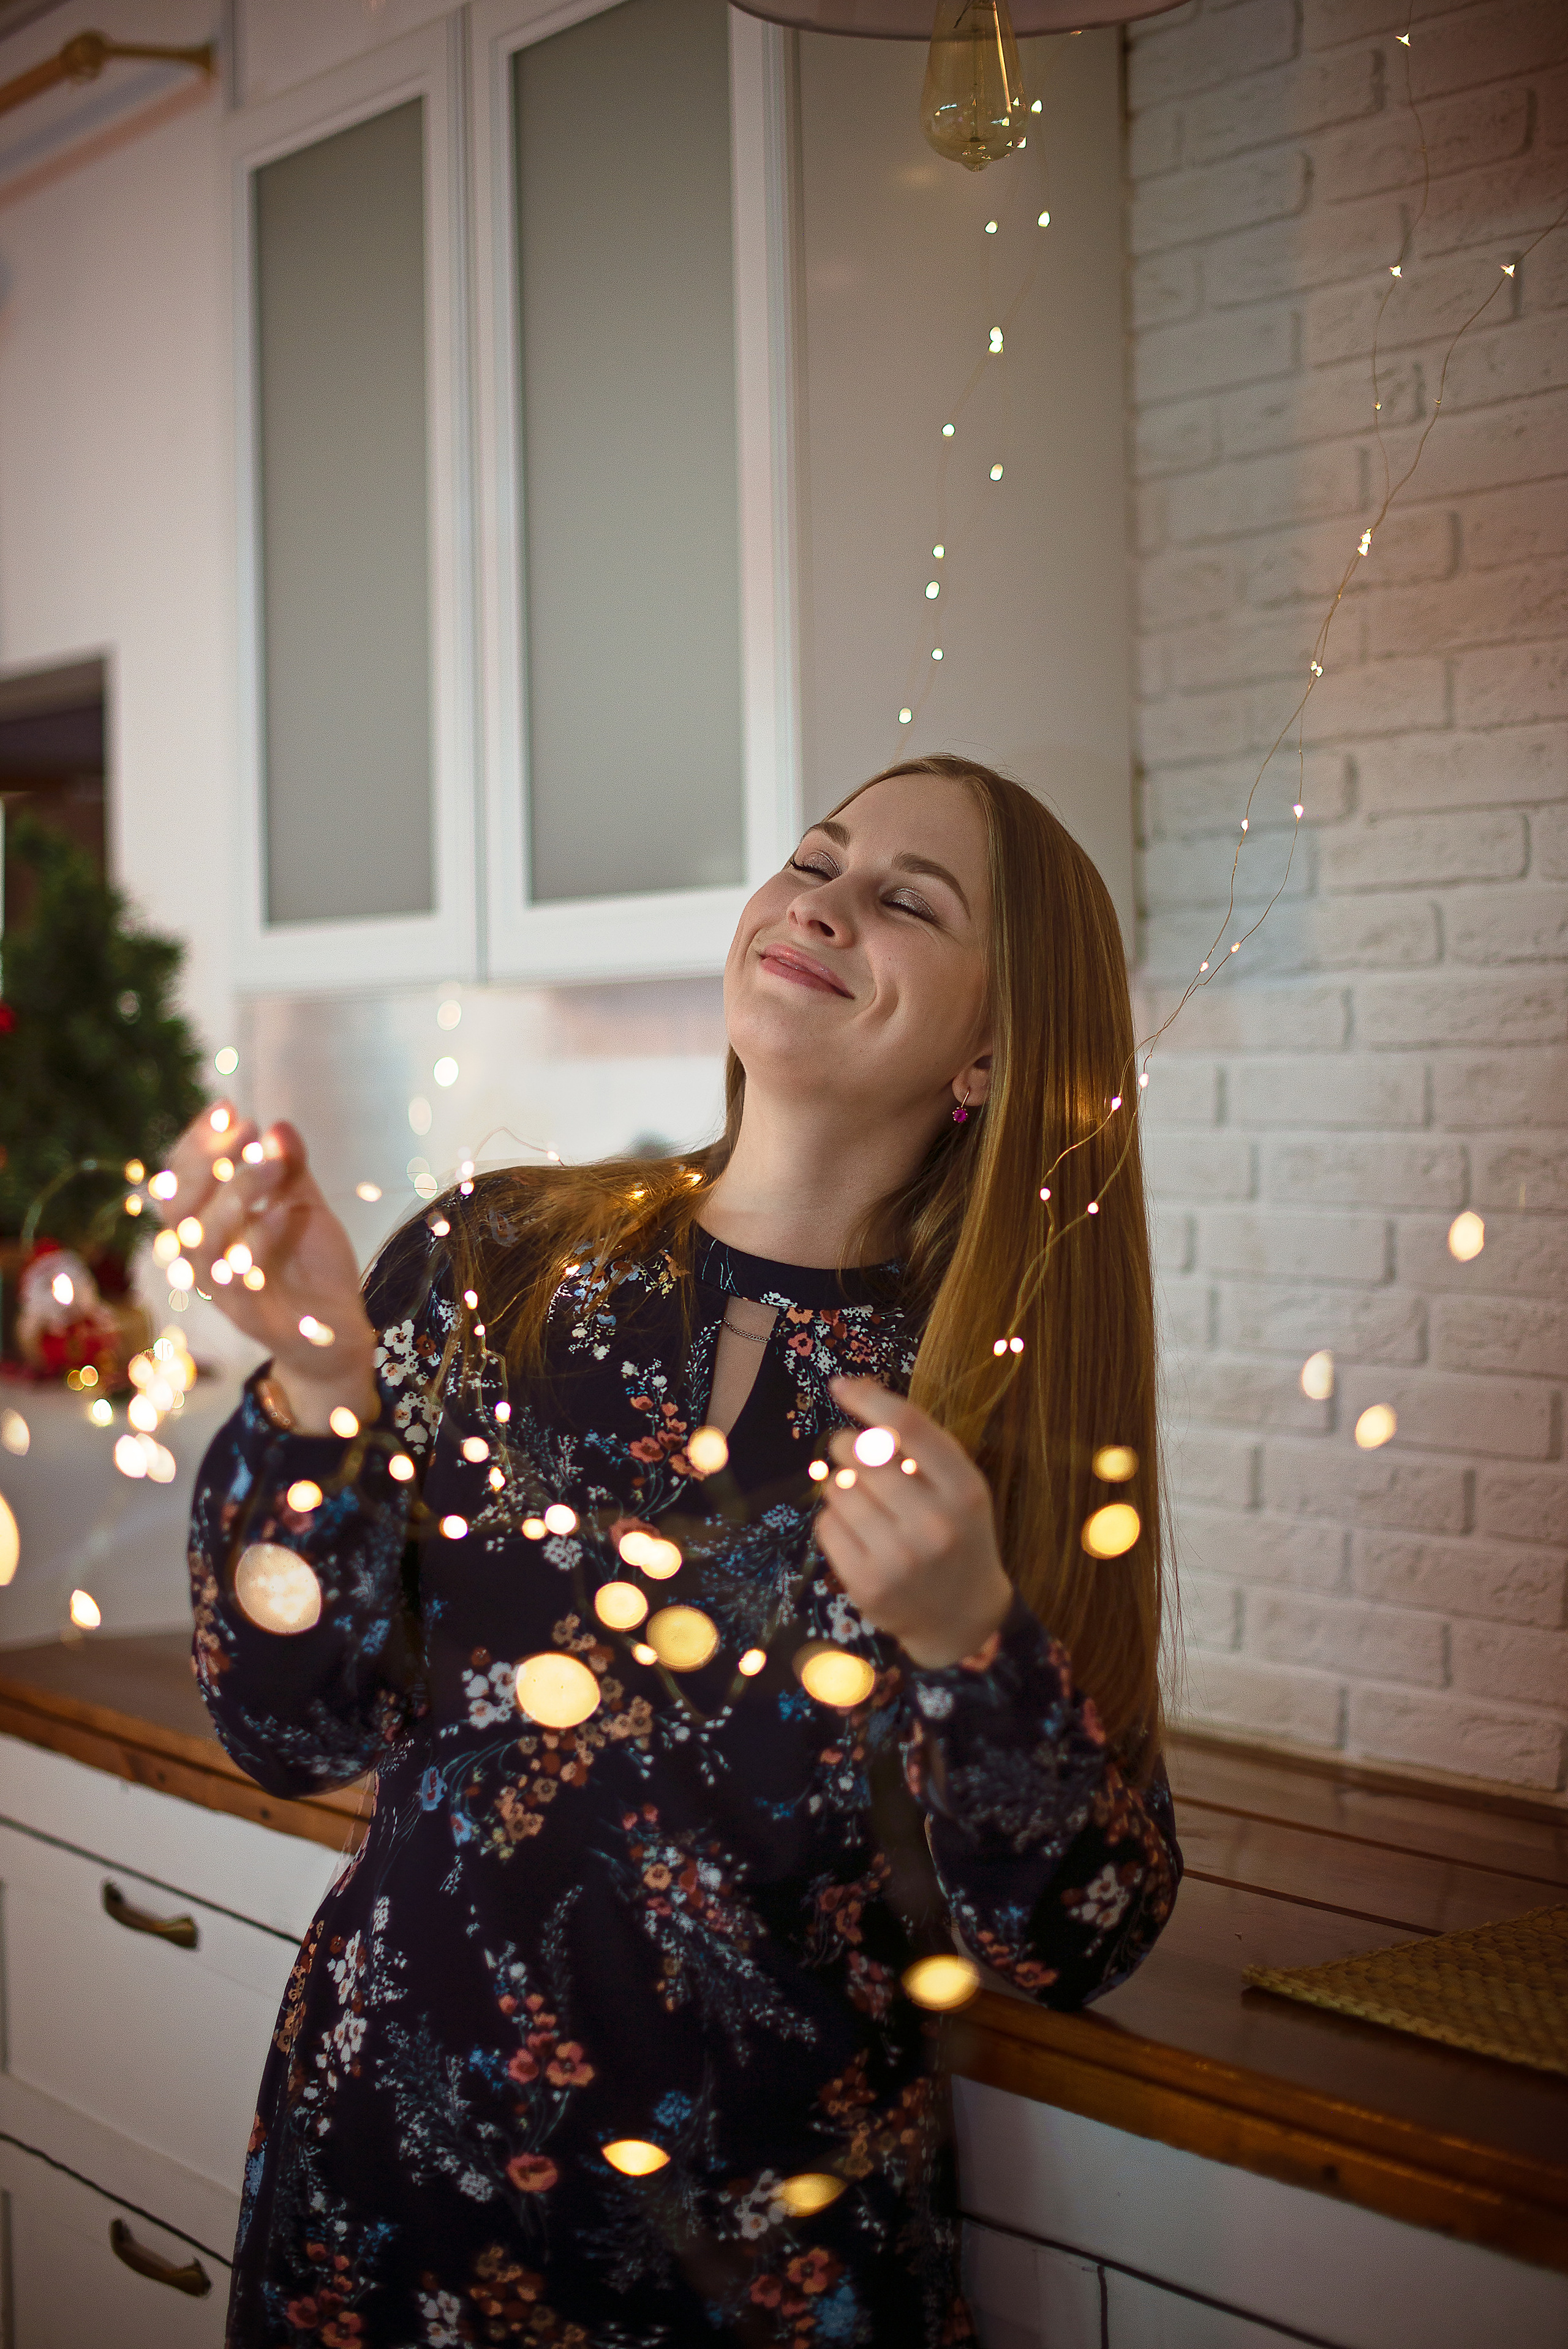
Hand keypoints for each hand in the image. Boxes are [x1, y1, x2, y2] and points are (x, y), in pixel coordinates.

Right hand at [157, 1104, 377, 1432]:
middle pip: (179, 1210)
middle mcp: (204, 1262)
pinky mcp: (253, 1320)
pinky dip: (260, 1240)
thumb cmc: (310, 1268)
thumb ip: (290, 1172)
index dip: (196, 1144)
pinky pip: (242, 1280)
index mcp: (206, 1232)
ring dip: (235, 1195)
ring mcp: (224, 1293)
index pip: (179, 1183)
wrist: (337, 1334)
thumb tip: (279, 1126)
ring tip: (269, 1162)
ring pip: (205, 1243)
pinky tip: (285, 1210)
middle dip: (207, 1162)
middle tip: (245, 1127)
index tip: (225, 1108)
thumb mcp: (304, 1209)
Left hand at [818, 1377, 1013, 1670]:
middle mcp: (935, 1523)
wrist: (962, 1616)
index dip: (868, 1398)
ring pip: (838, 1489)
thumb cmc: (956, 1534)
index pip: (908, 1426)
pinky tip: (858, 1533)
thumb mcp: (959, 1487)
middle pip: (863, 1454)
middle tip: (853, 1455)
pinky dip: (833, 1521)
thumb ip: (918, 1445)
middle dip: (847, 1446)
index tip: (840, 1385)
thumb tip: (856, 1392)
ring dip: (841, 1487)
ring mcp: (900, 1558)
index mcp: (964, 1488)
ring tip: (866, 1504)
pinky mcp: (867, 1585)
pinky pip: (826, 1525)